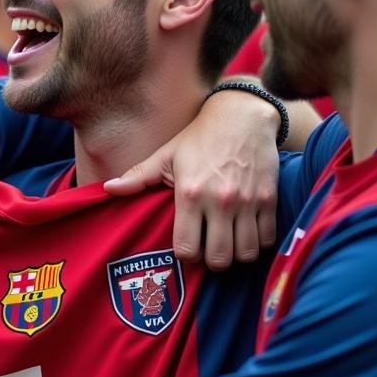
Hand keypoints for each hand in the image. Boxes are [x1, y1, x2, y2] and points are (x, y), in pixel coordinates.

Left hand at [103, 90, 278, 269]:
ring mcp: (247, 202)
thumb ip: (138, 176)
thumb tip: (107, 188)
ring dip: (236, 254)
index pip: (187, 249)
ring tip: (228, 244)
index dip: (185, 254)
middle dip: (212, 261)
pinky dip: (259, 242)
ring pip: (246, 253)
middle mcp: (219, 201)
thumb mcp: (166, 155)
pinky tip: (247, 233)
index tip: (186, 246)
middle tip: (208, 250)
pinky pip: (268, 239)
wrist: (242, 115)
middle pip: (219, 258)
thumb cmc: (199, 137)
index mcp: (190, 193)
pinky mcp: (269, 199)